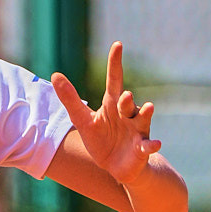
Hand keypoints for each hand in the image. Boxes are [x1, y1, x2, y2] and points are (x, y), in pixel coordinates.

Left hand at [52, 41, 159, 190]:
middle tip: (125, 95)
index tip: (117, 44)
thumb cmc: (101, 140)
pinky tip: (155, 144)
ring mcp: (137, 130)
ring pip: (143, 119)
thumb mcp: (83, 121)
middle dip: (127, 99)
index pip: (114, 80)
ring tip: (149, 107)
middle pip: (127, 102)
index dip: (115, 63)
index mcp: (112, 105)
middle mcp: (128, 114)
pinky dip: (152, 145)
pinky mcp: (143, 149)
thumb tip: (55, 74)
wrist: (117, 167)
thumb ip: (70, 100)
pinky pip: (149, 146)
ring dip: (146, 113)